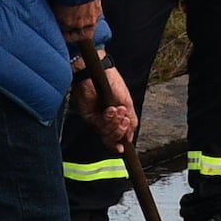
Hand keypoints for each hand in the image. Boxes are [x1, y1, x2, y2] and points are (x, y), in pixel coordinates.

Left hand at [65, 15, 137, 154]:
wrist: (99, 72)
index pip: (118, 136)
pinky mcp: (89, 116)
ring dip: (115, 125)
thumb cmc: (112, 82)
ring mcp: (97, 120)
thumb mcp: (127, 102)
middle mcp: (106, 121)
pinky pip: (100, 127)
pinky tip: (111, 110)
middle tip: (124, 119)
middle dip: (121, 131)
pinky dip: (108, 120)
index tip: (124, 148)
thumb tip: (130, 138)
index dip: (121, 143)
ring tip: (118, 110)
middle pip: (113, 139)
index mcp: (115, 118)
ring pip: (107, 135)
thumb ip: (131, 121)